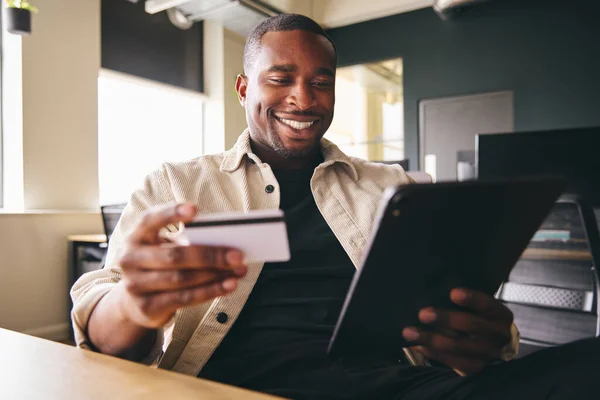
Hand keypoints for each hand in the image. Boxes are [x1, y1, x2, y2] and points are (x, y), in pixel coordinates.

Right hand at [116, 203, 247, 328]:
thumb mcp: (164, 249)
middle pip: (175, 256)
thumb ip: (185, 243)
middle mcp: (130, 259)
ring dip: (215, 275)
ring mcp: (135, 285)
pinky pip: (184, 298)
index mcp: (137, 236)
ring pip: (182, 279)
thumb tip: (226, 244)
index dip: (171, 214)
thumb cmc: (159, 266)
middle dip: (211, 255)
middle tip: (238, 254)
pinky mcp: (146, 307)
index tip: (195, 210)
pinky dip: (210, 291)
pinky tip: (228, 286)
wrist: (134, 304)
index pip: (150, 220)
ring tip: (239, 271)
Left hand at [402, 288, 512, 373]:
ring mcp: (488, 354)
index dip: (472, 299)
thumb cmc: (480, 317)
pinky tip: (418, 346)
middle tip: (422, 314)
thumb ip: (464, 301)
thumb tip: (433, 292)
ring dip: (431, 339)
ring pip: (458, 347)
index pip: (488, 304)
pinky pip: (453, 363)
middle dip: (445, 318)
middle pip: (471, 325)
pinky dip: (433, 354)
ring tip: (410, 332)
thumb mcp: (480, 307)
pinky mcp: (476, 368)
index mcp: (501, 315)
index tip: (453, 293)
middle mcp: (499, 335)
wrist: (494, 345)